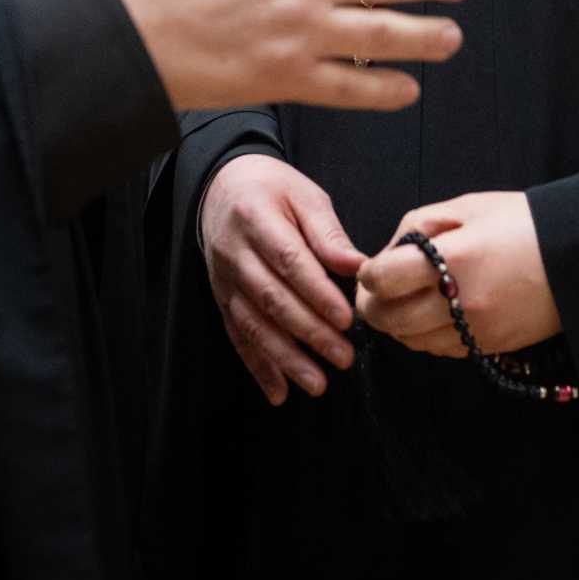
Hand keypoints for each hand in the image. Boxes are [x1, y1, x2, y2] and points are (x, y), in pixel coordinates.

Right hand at [201, 155, 361, 404]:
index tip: (346, 319)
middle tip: (343, 356)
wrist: (224, 187)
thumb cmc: (273, 190)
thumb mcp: (304, 195)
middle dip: (309, 332)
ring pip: (253, 325)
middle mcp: (234, 252)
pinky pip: (238, 336)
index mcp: (256, 218)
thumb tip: (357, 267)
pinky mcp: (222, 299)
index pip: (288, 260)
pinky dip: (258, 367)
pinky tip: (279, 392)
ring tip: (317, 384)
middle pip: (271, 298)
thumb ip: (328, 233)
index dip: (317, 293)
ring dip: (285, 359)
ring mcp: (224, 280)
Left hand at [356, 192, 558, 358]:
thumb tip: (386, 256)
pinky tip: (431, 316)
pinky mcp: (488, 347)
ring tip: (403, 303)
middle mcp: (460, 301)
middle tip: (375, 293)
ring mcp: (475, 330)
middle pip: (389, 320)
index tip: (372, 269)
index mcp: (452, 259)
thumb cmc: (520, 223)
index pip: (383, 280)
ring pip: (411, 341)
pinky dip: (425, 336)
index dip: (368, 275)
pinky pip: (440, 350)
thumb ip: (416, 228)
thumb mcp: (466, 207)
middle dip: (373, 306)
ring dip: (397, 325)